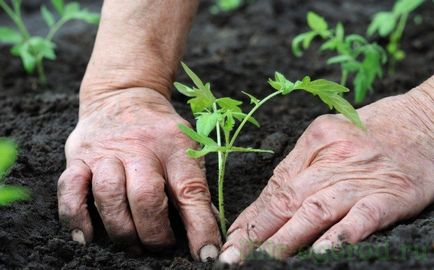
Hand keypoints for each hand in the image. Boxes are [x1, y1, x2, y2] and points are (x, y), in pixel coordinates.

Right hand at [57, 88, 220, 260]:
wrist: (124, 96)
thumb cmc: (160, 132)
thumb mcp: (186, 149)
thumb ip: (194, 188)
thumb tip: (208, 232)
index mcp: (174, 147)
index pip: (191, 191)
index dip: (200, 227)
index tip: (206, 255)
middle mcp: (140, 148)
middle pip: (146, 197)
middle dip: (154, 233)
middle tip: (160, 247)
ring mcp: (105, 152)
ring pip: (109, 195)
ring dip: (121, 230)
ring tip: (132, 244)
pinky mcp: (78, 157)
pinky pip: (70, 189)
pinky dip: (76, 218)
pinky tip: (87, 237)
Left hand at [219, 82, 433, 263]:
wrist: (425, 120)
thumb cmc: (373, 131)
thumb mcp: (330, 137)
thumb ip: (302, 167)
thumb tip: (270, 203)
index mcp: (314, 141)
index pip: (275, 186)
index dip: (252, 216)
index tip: (233, 238)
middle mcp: (332, 158)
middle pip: (287, 199)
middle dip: (257, 232)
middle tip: (234, 256)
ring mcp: (360, 177)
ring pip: (315, 210)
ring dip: (287, 238)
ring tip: (265, 260)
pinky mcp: (390, 194)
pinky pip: (361, 218)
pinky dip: (338, 236)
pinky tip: (319, 253)